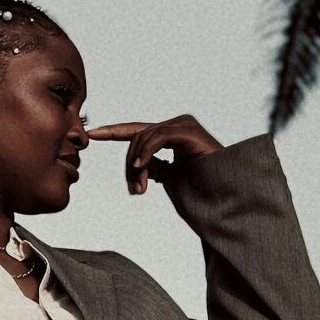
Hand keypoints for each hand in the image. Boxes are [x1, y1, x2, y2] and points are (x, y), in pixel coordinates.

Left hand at [86, 114, 223, 193]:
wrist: (227, 194)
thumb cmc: (204, 189)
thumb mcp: (171, 178)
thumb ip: (155, 168)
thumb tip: (140, 166)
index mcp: (170, 135)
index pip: (135, 130)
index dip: (113, 131)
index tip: (92, 134)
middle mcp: (176, 125)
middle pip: (136, 138)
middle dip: (130, 166)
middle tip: (135, 191)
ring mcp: (183, 124)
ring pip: (143, 138)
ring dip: (136, 166)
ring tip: (141, 189)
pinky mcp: (188, 130)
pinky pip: (156, 137)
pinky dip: (145, 153)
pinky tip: (140, 169)